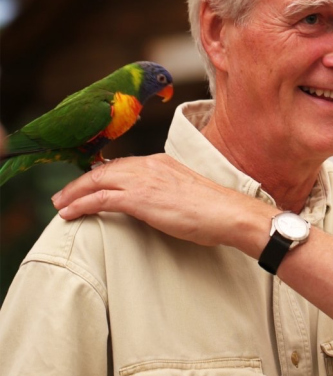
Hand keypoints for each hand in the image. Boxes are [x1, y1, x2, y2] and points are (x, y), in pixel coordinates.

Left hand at [52, 153, 270, 249]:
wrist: (228, 213)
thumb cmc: (215, 210)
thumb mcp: (186, 192)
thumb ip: (166, 191)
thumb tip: (154, 203)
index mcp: (162, 161)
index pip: (122, 164)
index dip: (100, 175)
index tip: (88, 185)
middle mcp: (150, 165)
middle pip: (104, 170)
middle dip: (80, 183)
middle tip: (63, 196)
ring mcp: (143, 180)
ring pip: (97, 181)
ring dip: (74, 193)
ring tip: (60, 205)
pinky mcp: (139, 198)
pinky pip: (100, 199)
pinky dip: (81, 205)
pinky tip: (69, 214)